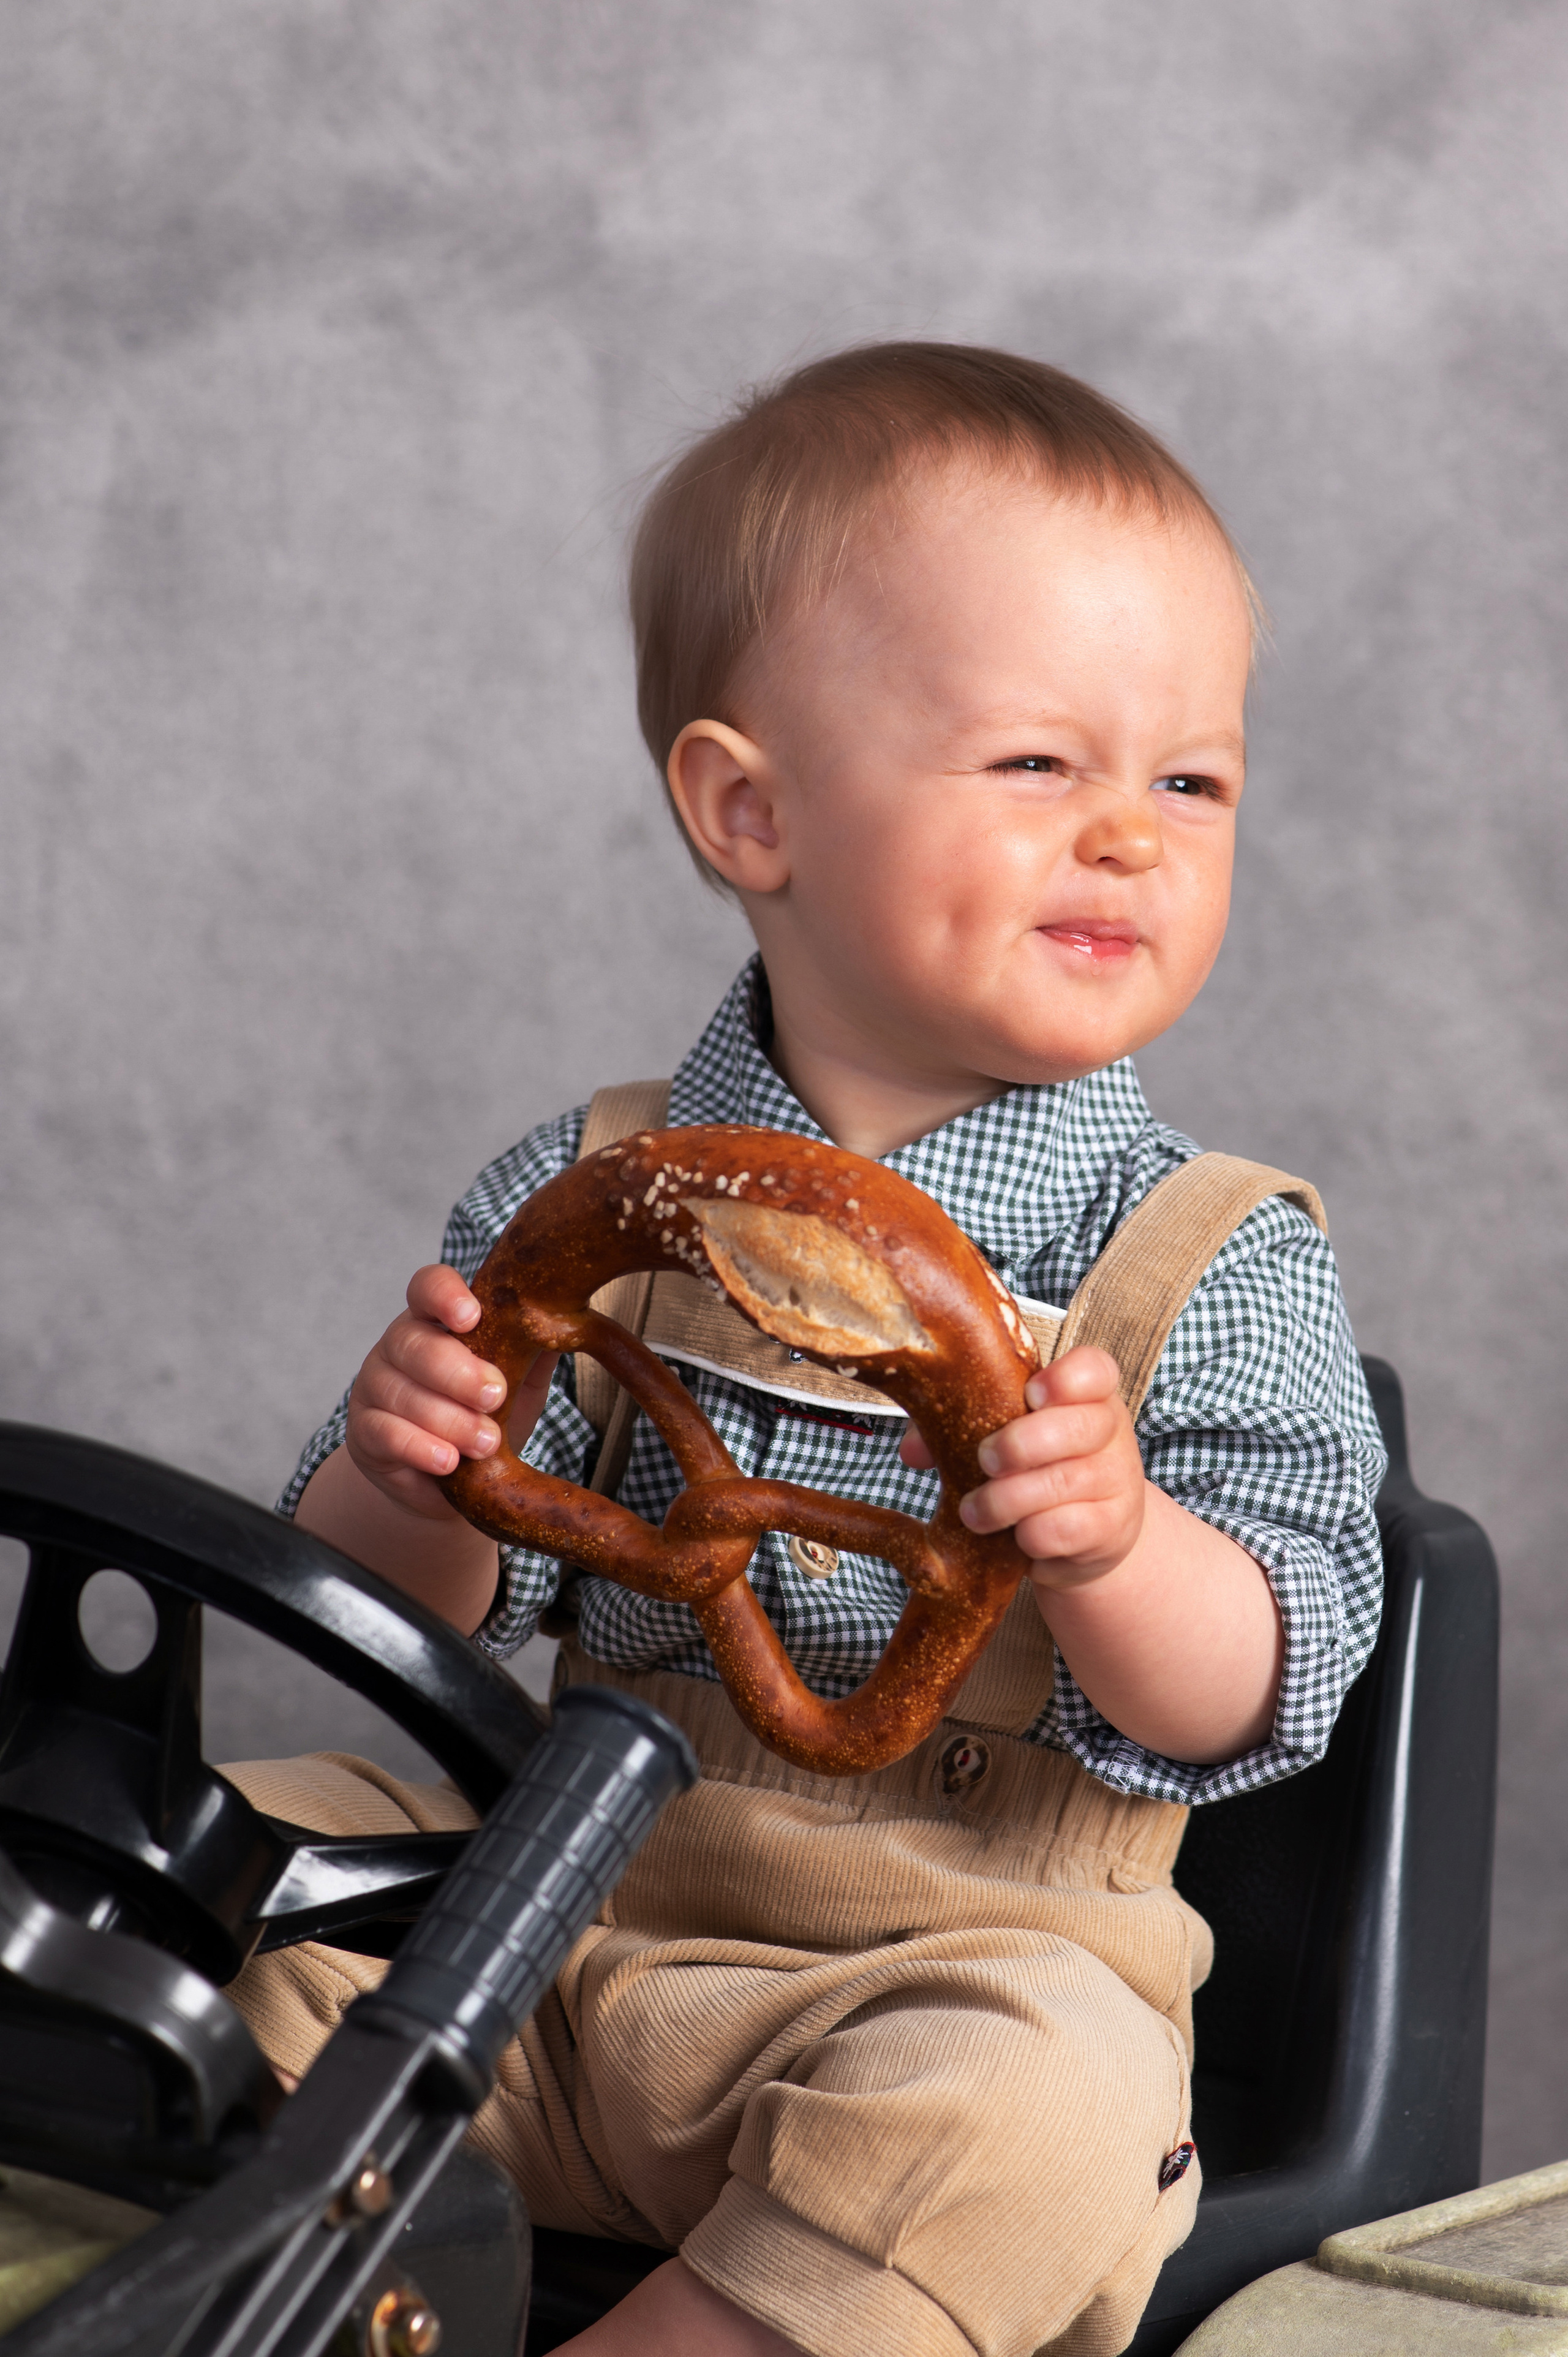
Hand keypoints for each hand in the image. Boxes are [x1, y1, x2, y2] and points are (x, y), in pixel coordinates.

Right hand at [345, 1264, 557, 1521]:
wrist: (450, 1480)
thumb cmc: (485, 1417)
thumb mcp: (518, 1382)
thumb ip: (534, 1351)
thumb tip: (568, 1321)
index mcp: (435, 1320)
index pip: (427, 1287)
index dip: (445, 1295)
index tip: (472, 1317)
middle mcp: (399, 1345)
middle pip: (414, 1342)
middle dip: (458, 1371)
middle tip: (495, 1395)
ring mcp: (375, 1386)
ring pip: (402, 1393)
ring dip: (449, 1419)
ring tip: (486, 1441)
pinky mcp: (364, 1431)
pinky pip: (386, 1434)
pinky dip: (421, 1448)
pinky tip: (448, 1461)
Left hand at [900, 1345, 1143, 1586]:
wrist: (1086, 1535)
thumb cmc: (1037, 1469)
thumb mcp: (1008, 1437)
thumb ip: (961, 1427)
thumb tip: (911, 1451)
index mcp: (1087, 1396)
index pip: (1095, 1369)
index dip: (1065, 1379)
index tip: (1030, 1394)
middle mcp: (1111, 1433)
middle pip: (1078, 1426)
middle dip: (1019, 1444)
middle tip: (984, 1460)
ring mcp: (1116, 1482)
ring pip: (1063, 1483)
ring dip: (1006, 1500)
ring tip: (974, 1511)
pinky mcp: (1110, 1528)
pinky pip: (1064, 1528)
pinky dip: (1029, 1535)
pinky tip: (1015, 1537)